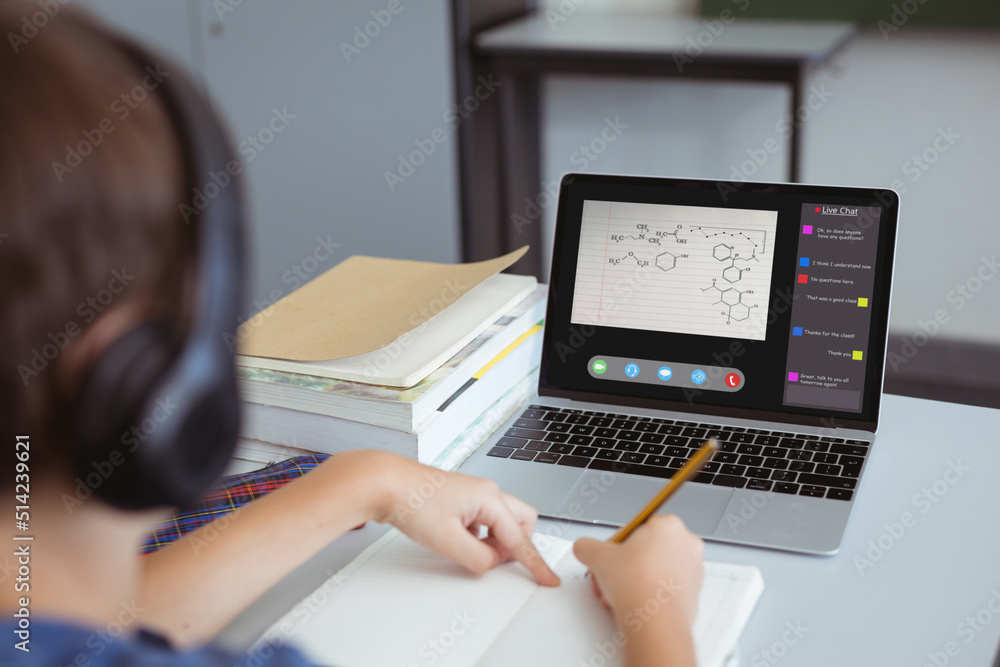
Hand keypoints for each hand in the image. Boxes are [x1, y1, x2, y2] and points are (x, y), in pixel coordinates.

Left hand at [370, 453, 559, 585]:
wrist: (384, 483)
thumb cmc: (411, 500)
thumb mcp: (448, 540)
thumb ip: (478, 558)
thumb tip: (491, 564)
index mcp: (490, 498)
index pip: (520, 539)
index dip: (535, 563)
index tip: (548, 579)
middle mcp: (487, 492)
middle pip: (521, 523)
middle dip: (515, 545)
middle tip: (493, 560)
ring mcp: (473, 494)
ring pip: (501, 522)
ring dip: (493, 541)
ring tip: (466, 549)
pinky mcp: (460, 499)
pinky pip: (483, 521)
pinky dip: (478, 535)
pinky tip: (457, 540)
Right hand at [574, 515, 703, 626]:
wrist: (655, 623)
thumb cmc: (638, 586)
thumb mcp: (598, 557)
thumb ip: (587, 546)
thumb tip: (584, 548)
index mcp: (668, 525)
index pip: (632, 529)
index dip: (612, 546)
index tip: (605, 558)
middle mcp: (686, 543)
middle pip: (644, 550)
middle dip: (622, 566)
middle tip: (609, 577)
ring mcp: (693, 569)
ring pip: (654, 569)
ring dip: (632, 580)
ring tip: (617, 594)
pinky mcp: (693, 592)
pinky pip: (664, 587)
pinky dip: (649, 593)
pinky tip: (633, 603)